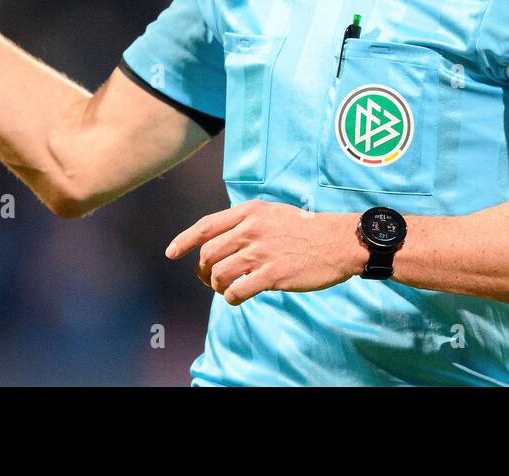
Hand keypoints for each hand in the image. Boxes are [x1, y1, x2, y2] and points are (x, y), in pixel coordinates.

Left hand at [165, 200, 367, 305]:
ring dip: (217, 286)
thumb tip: (218, 242)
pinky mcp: (272, 274)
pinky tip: (238, 297)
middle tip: (210, 278)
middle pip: (208, 254)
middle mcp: (251, 229)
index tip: (171, 253)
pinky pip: (236, 291)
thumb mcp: (272, 213)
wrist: (337, 241)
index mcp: (250, 212)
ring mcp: (261, 252)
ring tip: (227, 288)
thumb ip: (245, 223)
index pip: (206, 226)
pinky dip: (231, 298)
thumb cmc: (305, 229)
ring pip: (218, 274)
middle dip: (203, 270)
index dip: (183, 240)